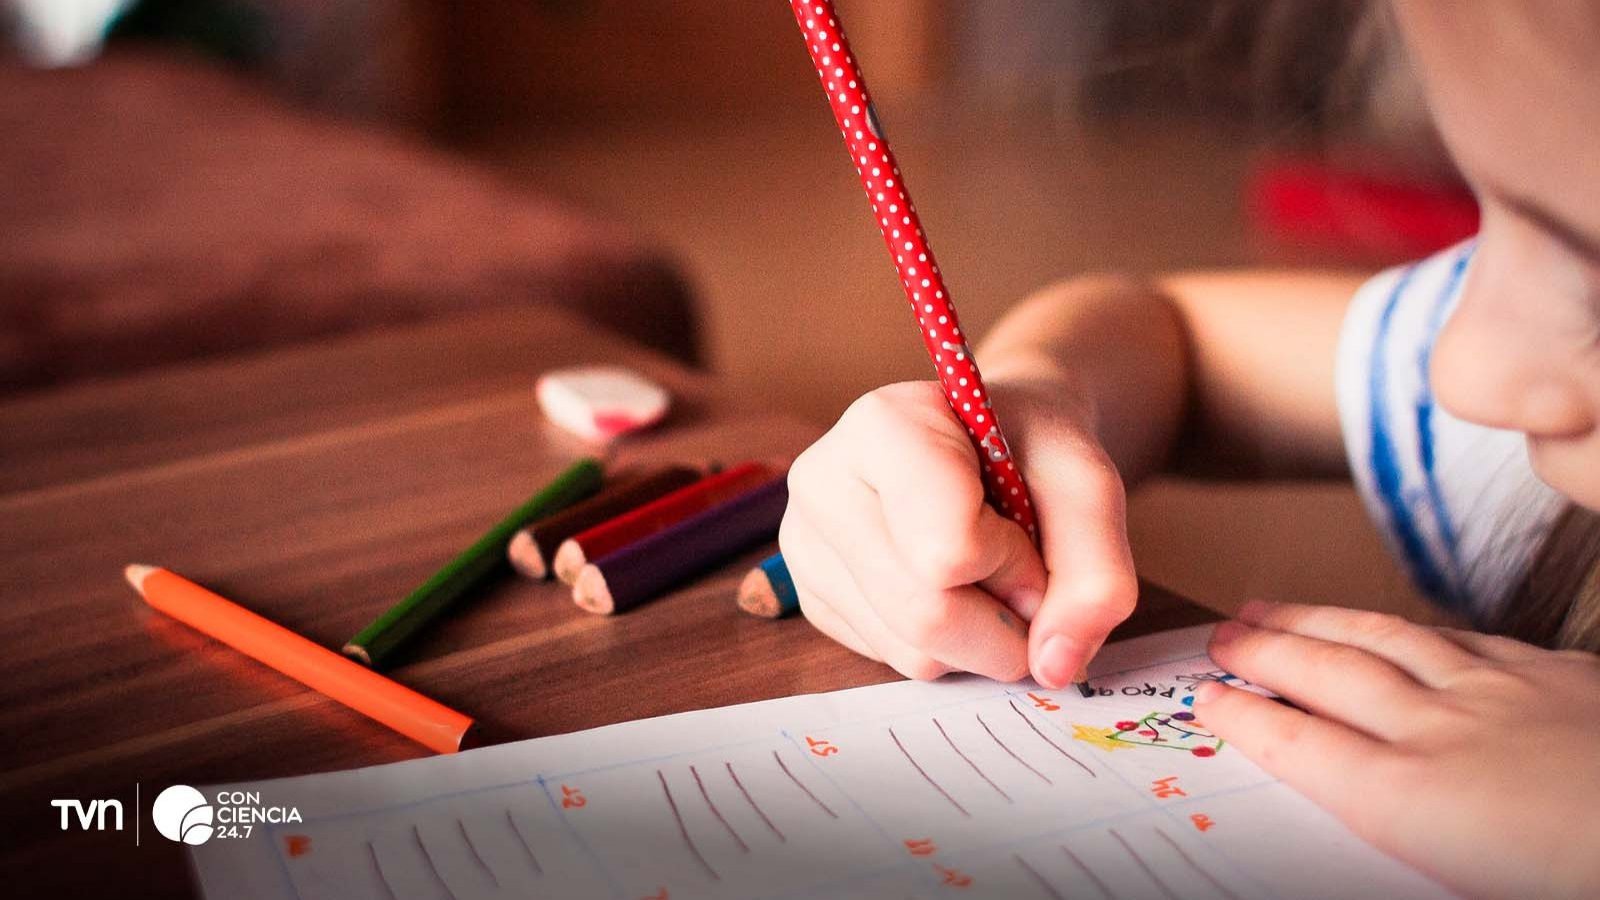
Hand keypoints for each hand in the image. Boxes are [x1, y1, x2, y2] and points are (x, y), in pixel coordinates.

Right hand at [780, 379, 1136, 686]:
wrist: (994, 439)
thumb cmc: (1032, 449)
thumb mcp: (1088, 486)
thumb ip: (1096, 573)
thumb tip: (1053, 667)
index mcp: (881, 425)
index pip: (948, 551)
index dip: (1014, 562)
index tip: (1027, 526)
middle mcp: (822, 482)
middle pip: (926, 615)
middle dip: (1005, 619)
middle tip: (1024, 574)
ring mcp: (805, 544)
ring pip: (911, 651)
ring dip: (980, 638)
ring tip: (984, 572)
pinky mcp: (811, 597)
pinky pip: (893, 661)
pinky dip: (946, 646)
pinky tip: (948, 587)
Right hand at [1195, 601, 1599, 899]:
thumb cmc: (1578, 872)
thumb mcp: (1469, 882)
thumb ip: (1408, 839)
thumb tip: (1364, 810)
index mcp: (1417, 802)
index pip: (1301, 748)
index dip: (1246, 718)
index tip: (1207, 699)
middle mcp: (1446, 733)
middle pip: (1330, 677)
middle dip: (1266, 652)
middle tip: (1222, 635)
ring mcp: (1507, 695)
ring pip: (1389, 640)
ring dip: (1322, 623)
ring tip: (1277, 609)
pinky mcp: (1565, 678)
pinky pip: (1467, 639)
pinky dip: (1415, 629)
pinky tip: (1405, 628)